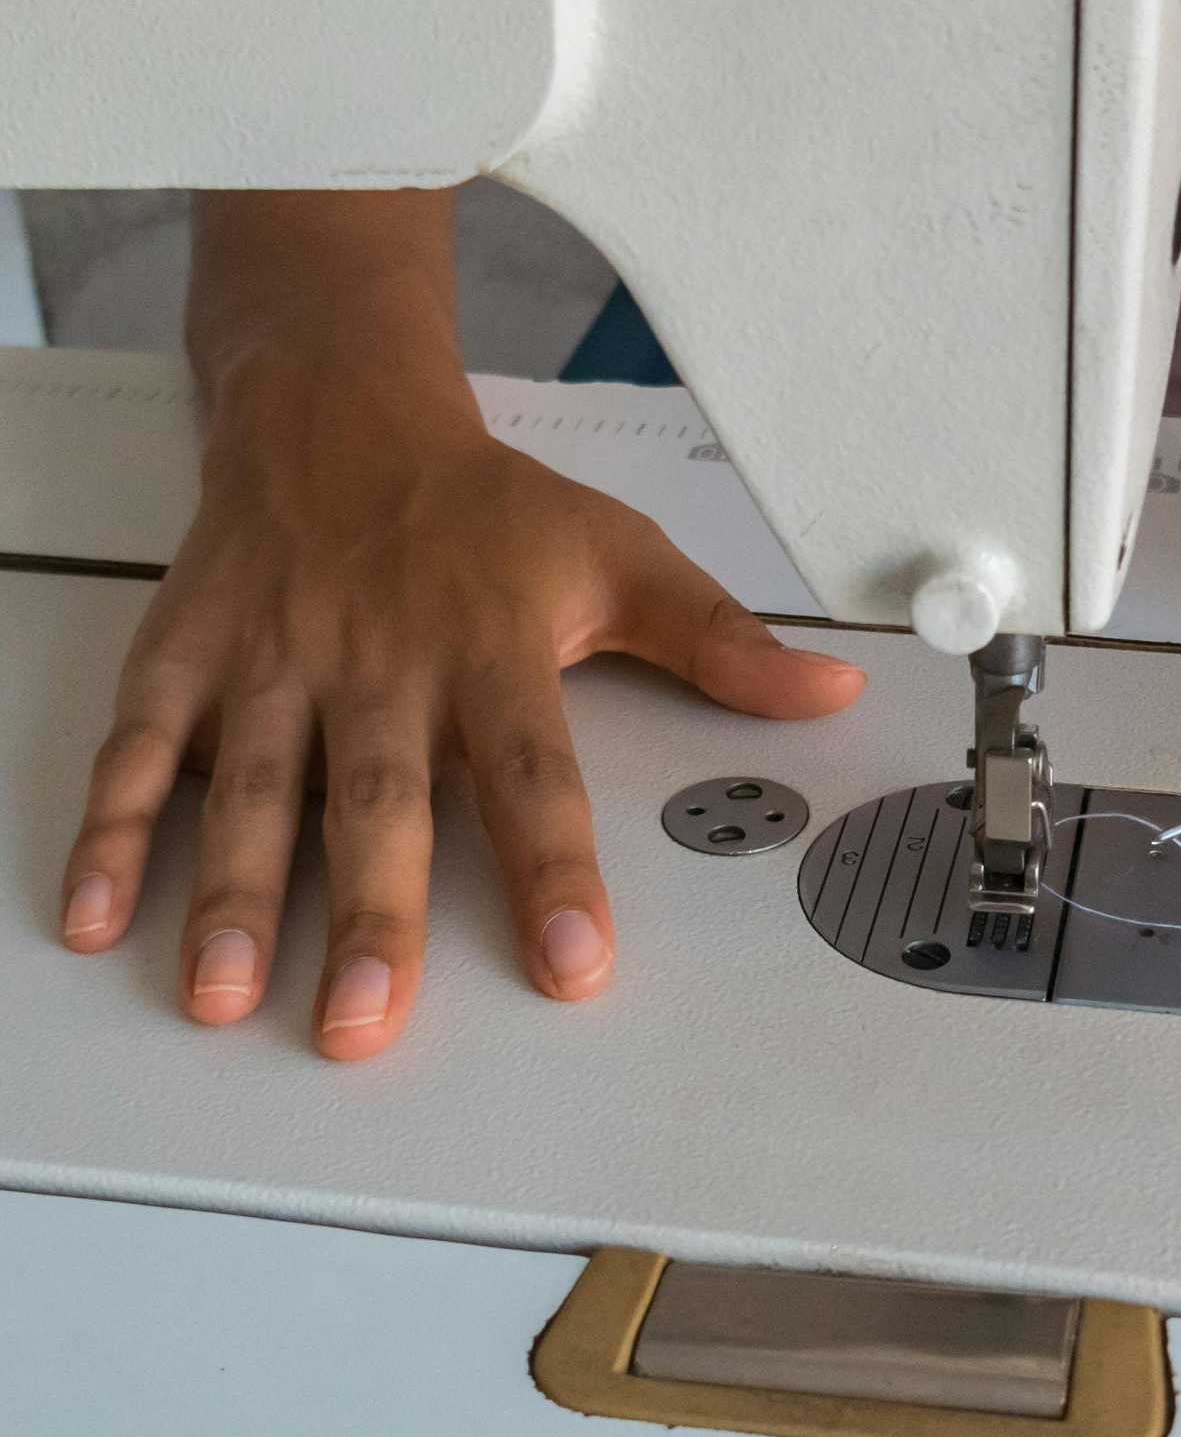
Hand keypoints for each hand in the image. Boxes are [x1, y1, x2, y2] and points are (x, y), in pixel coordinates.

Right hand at [56, 348, 862, 1058]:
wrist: (342, 413)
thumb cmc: (489, 509)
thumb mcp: (622, 556)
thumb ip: (721, 643)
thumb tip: (832, 694)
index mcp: (492, 643)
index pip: (534, 772)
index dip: (555, 869)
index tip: (575, 964)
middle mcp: (380, 658)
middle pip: (377, 797)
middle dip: (366, 913)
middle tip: (361, 1023)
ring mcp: (274, 657)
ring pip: (248, 783)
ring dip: (228, 891)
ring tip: (218, 995)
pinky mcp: (190, 651)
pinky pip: (141, 743)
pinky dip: (111, 826)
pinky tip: (92, 916)